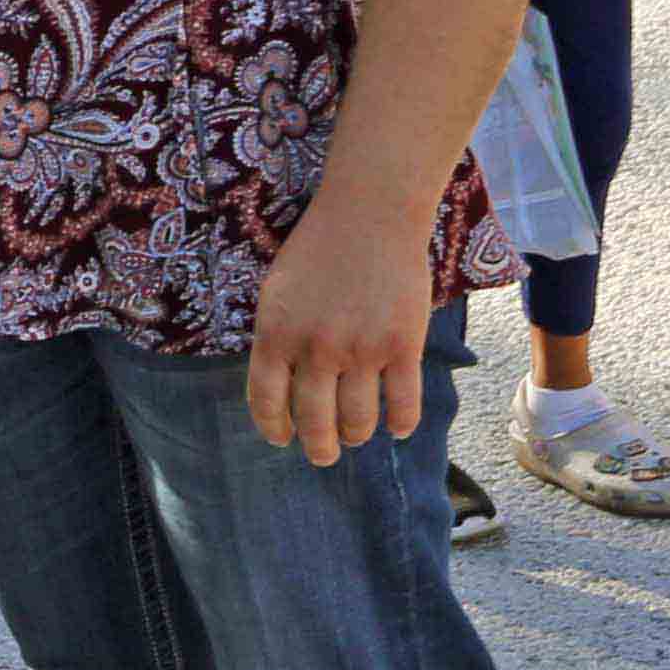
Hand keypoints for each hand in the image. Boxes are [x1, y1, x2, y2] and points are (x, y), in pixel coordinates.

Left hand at [244, 193, 434, 467]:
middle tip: (324, 454)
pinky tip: (397, 426)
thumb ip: (277, 337)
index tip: (282, 439)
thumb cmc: (319, 248)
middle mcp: (316, 349)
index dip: (274, 428)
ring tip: (356, 435)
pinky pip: (403, 405)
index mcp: (276, 334)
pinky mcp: (403, 347)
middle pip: (314, 422)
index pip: (266, 401)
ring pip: (358, 421)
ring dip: (356, 435)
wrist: (370, 214)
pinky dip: (400, 424)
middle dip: (319, 447)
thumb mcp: (277, 291)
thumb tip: (280, 385)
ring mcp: (361, 350)